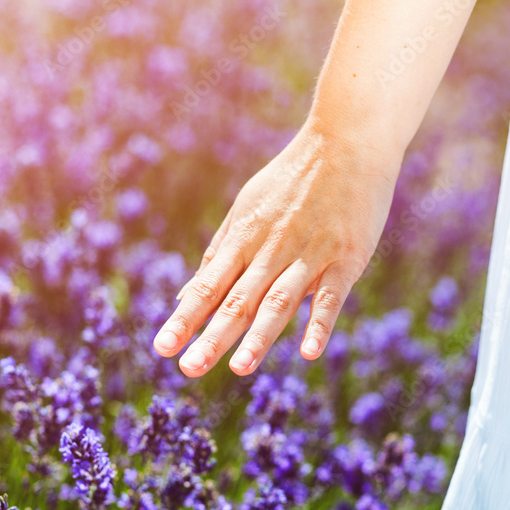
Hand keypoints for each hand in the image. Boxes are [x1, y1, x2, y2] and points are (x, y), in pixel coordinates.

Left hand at [152, 123, 402, 376]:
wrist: (347, 140)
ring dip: (259, 336)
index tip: (162, 348)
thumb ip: (218, 254)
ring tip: (238, 368)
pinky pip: (330, 296)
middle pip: (237, 300)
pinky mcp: (346, 258)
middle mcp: (270, 249)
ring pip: (279, 301)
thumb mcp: (247, 209)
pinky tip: (309, 352)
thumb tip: (184, 296)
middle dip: (212, 336)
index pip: (207, 286)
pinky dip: (319, 323)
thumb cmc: (292, 179)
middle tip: (188, 369)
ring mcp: (309, 254)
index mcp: (243, 238)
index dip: (184, 318)